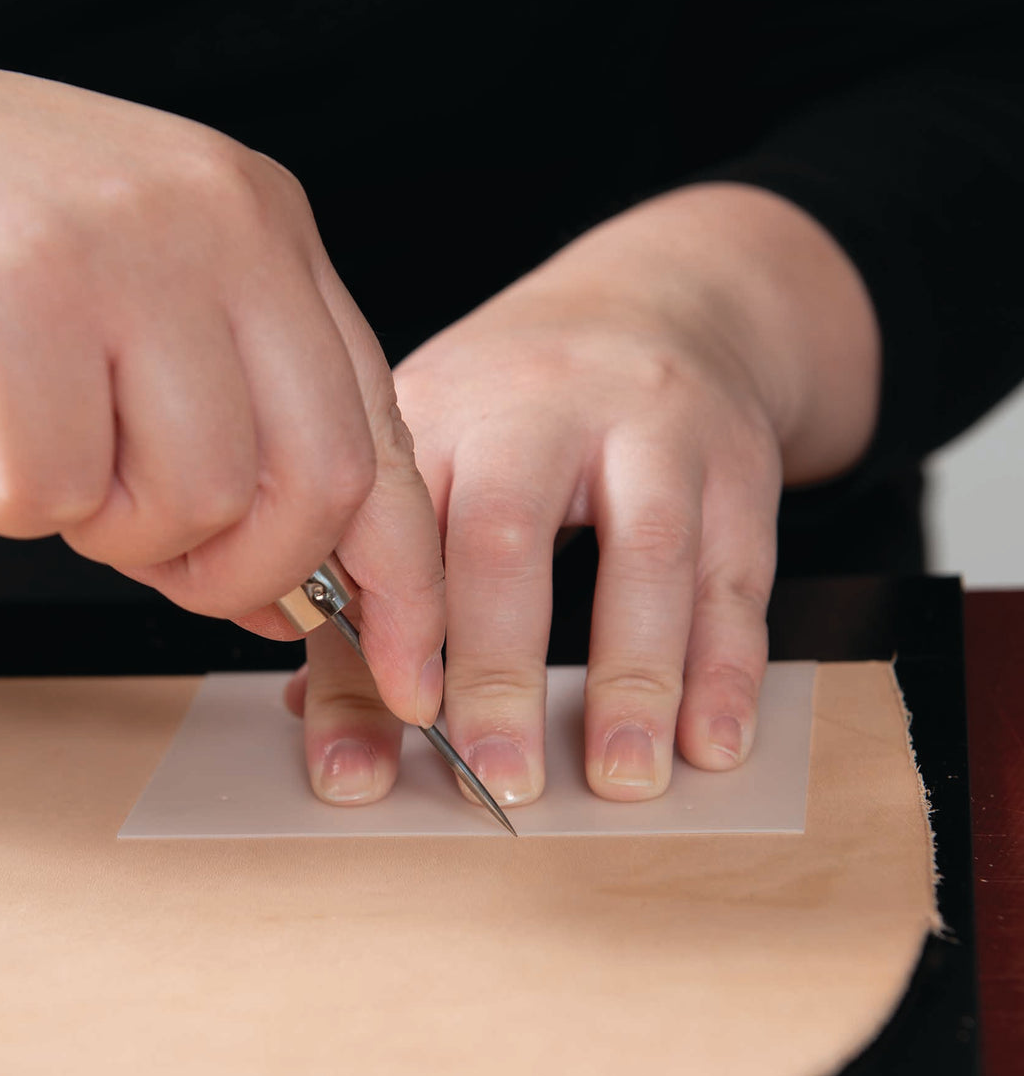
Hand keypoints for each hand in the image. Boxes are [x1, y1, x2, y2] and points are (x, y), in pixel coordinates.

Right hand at [0, 14, 444, 726]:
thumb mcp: (143, 342)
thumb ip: (234, 456)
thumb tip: (293, 603)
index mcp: (273, 240)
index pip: (385, 435)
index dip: (404, 574)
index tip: (409, 672)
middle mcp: (228, 228)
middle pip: (320, 481)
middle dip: (244, 573)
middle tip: (161, 565)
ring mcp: (131, 246)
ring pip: (195, 495)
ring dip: (109, 531)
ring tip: (42, 460)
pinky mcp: (20, 282)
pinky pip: (57, 485)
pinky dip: (8, 502)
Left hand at [289, 184, 878, 803]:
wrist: (662, 297)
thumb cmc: (521, 404)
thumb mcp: (438, 456)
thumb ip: (381, 591)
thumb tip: (339, 738)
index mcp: (439, 412)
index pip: (395, 530)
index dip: (385, 642)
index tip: (380, 749)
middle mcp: (539, 408)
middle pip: (507, 531)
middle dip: (498, 667)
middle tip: (497, 777)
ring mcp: (651, 428)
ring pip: (648, 550)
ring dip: (634, 677)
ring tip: (620, 778)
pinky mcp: (736, 463)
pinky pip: (737, 572)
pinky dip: (727, 666)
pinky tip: (710, 742)